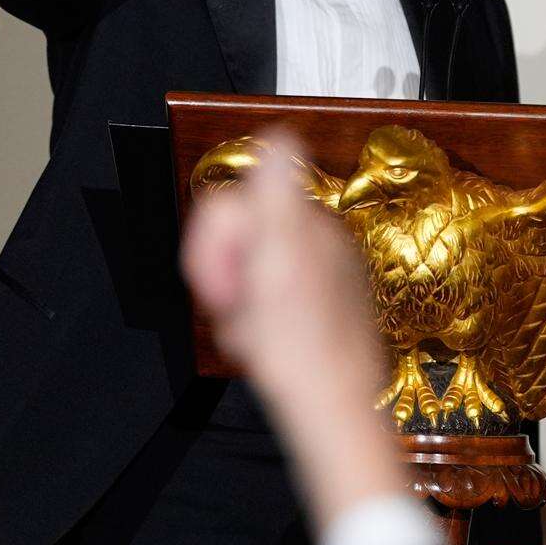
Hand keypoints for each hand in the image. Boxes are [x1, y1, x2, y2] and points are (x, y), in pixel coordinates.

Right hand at [181, 133, 401, 533]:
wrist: (332, 411)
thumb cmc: (300, 347)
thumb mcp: (279, 259)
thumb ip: (275, 193)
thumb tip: (280, 133)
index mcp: (306, 226)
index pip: (230, 207)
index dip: (213, 243)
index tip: (220, 280)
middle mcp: (316, 245)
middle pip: (237, 241)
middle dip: (224, 277)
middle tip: (234, 312)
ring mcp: (316, 279)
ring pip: (246, 278)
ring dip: (236, 307)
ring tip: (253, 335)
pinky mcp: (314, 312)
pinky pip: (264, 306)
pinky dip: (253, 325)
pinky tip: (263, 346)